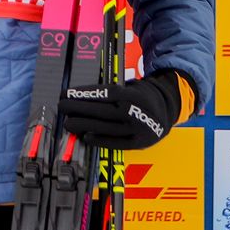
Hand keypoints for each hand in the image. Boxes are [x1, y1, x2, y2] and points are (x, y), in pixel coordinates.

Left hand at [59, 69, 183, 149]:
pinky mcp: (140, 142)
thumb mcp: (130, 87)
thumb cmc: (140, 97)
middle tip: (61, 106)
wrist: (167, 110)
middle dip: (78, 108)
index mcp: (133, 95)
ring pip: (106, 128)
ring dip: (84, 125)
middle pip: (102, 111)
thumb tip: (80, 95)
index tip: (65, 93)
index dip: (83, 94)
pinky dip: (100, 141)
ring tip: (68, 123)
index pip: (104, 93)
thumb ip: (109, 91)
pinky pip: (117, 143)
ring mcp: (138, 128)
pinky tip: (86, 137)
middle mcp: (136, 112)